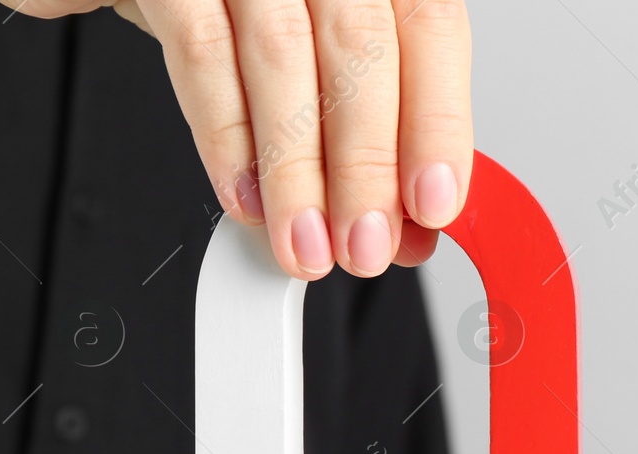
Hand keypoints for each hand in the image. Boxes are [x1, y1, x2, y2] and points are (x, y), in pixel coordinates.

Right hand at [1, 0, 471, 278]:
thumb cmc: (239, 0)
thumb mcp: (318, 47)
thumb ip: (373, 123)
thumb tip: (406, 221)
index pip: (430, 26)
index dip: (437, 122)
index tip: (433, 204)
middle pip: (360, 47)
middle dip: (366, 167)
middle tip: (363, 245)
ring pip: (283, 56)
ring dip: (297, 171)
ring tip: (304, 241)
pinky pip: (200, 53)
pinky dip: (226, 138)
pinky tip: (245, 198)